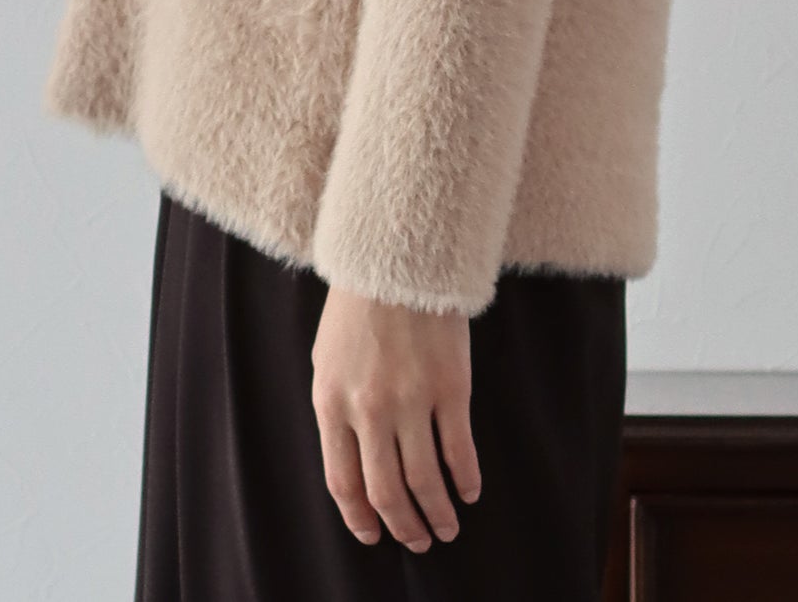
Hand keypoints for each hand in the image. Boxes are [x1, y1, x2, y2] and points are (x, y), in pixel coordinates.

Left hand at [310, 283, 481, 552]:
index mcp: (331, 402)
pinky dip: (465, 479)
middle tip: (417, 541)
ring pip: (423, 479)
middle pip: (385, 490)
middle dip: (403, 526)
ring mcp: (411, 400)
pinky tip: (469, 492)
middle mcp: (368, 410)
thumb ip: (335, 408)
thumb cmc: (358, 305)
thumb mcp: (327, 357)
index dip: (359, 518)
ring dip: (436, 513)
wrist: (396, 257)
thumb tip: (352, 461)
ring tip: (446, 529)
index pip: (343, 481)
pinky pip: (458, 449)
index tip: (373, 535)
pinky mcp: (450, 387)